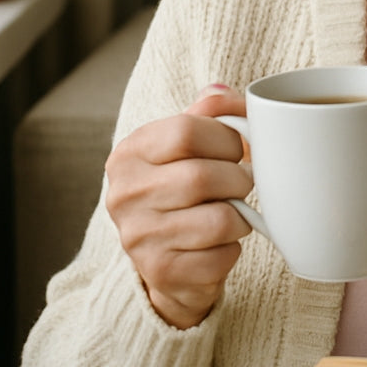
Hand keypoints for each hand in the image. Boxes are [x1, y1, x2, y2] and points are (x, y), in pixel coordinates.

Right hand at [105, 85, 253, 328]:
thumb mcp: (189, 143)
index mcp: (130, 152)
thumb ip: (210, 112)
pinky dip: (232, 249)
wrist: (164, 256)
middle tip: (241, 183)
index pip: (186, 131)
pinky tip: (219, 244)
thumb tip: (223, 93)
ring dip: (241, 216)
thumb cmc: (183, 187)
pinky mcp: (160, 273)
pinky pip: (221, 257)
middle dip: (239, 180)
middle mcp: (125, 194)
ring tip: (232, 211)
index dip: (226, 139)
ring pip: (220, 220)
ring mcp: (139, 237)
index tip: (235, 150)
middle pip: (203, 177)